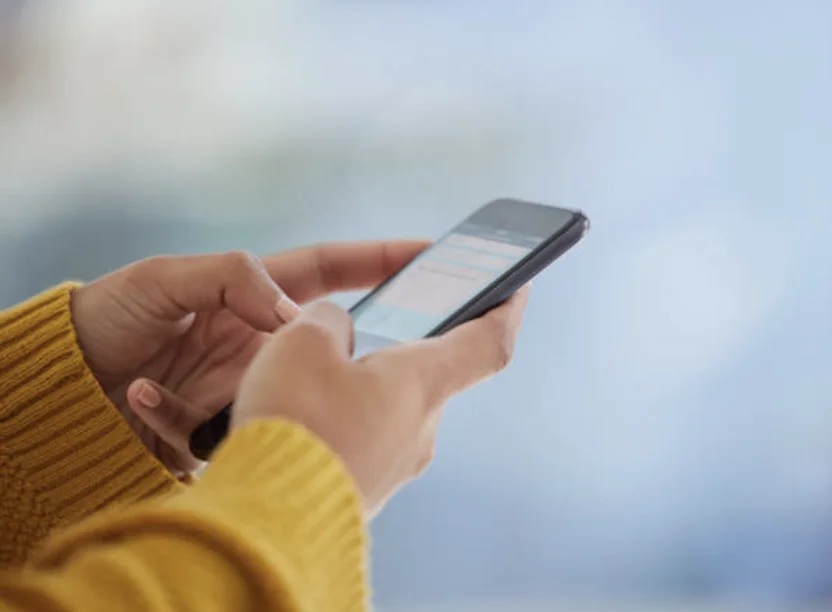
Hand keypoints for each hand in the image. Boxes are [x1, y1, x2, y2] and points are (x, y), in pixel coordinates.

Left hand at [71, 242, 427, 474]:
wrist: (63, 384)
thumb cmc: (108, 316)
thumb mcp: (165, 279)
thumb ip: (234, 279)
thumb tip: (294, 315)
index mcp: (255, 294)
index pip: (332, 270)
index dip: (381, 260)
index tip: (430, 255)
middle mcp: (261, 340)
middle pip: (324, 340)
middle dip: (348, 350)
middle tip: (369, 360)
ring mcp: (248, 384)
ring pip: (289, 393)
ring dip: (266, 398)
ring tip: (217, 389)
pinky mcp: (226, 425)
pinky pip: (235, 429)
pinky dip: (191, 421)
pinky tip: (143, 398)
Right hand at [232, 288, 528, 515]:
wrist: (265, 521)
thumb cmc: (293, 424)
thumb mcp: (302, 342)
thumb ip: (327, 320)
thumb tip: (336, 332)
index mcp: (421, 383)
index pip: (488, 340)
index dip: (507, 308)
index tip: (518, 288)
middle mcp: (421, 428)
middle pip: (432, 373)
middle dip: (408, 346)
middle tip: (384, 318)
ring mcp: (396, 465)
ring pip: (393, 407)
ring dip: (369, 384)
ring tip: (321, 369)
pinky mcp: (367, 489)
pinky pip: (368, 438)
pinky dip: (349, 416)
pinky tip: (310, 413)